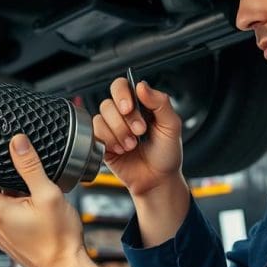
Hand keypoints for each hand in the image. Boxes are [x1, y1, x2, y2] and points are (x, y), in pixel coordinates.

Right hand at [92, 78, 184, 196]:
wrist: (158, 180)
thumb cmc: (166, 154)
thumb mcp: (172, 126)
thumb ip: (160, 103)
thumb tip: (142, 86)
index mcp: (140, 104)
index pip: (122, 86)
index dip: (122, 94)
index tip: (129, 108)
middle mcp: (123, 114)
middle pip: (108, 103)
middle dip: (124, 120)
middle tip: (139, 132)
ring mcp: (111, 129)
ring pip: (101, 118)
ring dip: (119, 133)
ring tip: (132, 145)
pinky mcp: (102, 143)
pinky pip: (95, 133)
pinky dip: (109, 142)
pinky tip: (121, 150)